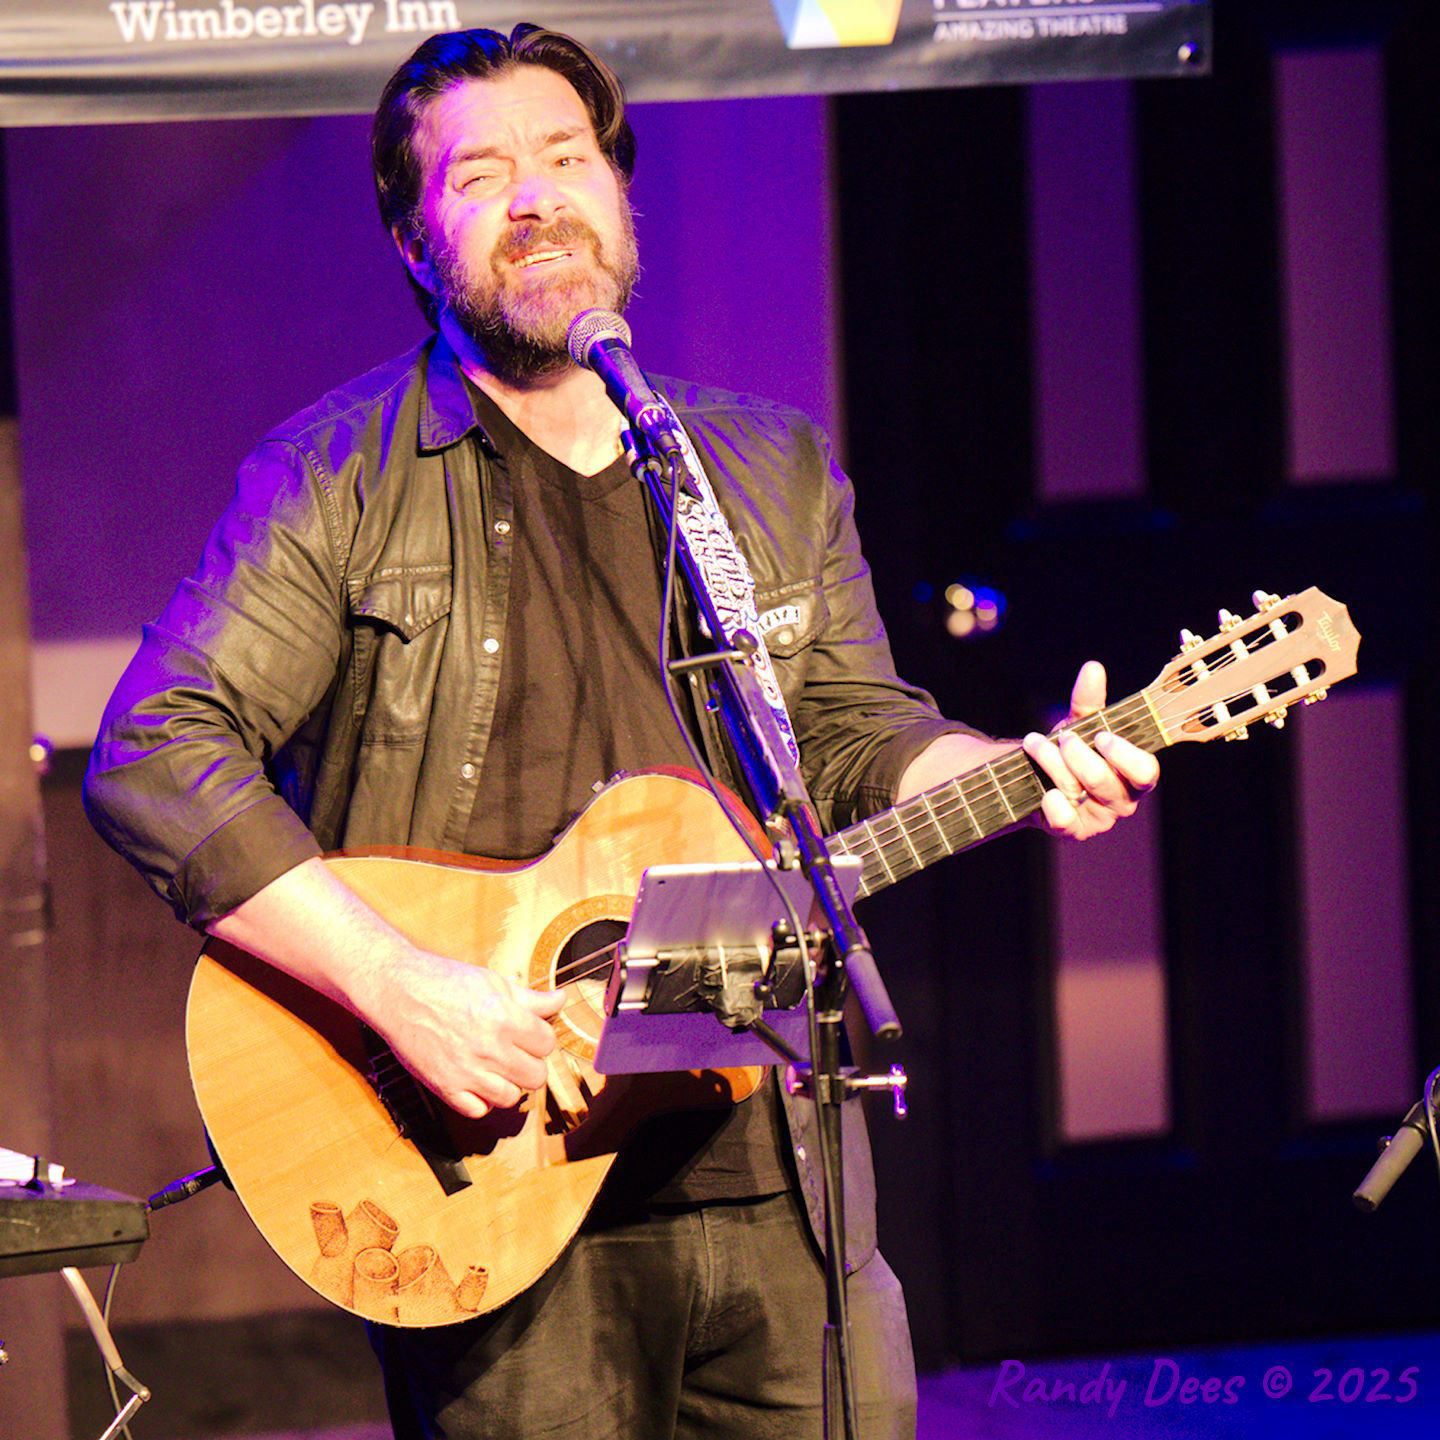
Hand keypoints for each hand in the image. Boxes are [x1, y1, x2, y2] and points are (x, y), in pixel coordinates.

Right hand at [367, 949, 564, 1119]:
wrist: (398, 991)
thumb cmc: (444, 981)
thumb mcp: (492, 981)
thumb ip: (530, 998)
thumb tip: (560, 1000)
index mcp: (505, 1018)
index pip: (547, 1044)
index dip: (541, 1038)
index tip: (530, 1034)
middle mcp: (489, 1048)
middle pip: (536, 1076)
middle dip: (530, 1063)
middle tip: (516, 1052)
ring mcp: (466, 1072)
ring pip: (511, 1097)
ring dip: (508, 1084)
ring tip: (497, 1067)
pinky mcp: (444, 1087)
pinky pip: (478, 1110)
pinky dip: (481, 1100)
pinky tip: (477, 1082)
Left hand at [1023, 660, 1158, 840]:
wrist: (1039, 776)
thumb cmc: (1073, 750)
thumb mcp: (1081, 724)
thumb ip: (1088, 701)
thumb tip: (1093, 668)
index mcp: (1135, 774)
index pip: (1145, 772)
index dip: (1124, 755)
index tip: (1101, 736)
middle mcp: (1122, 800)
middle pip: (1105, 782)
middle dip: (1079, 755)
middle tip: (1063, 737)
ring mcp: (1097, 818)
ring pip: (1078, 792)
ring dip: (1052, 763)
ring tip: (1034, 743)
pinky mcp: (1072, 831)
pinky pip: (1064, 823)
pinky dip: (1053, 806)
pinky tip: (1044, 791)